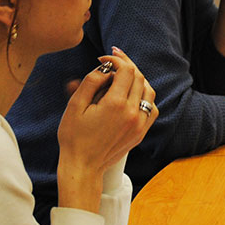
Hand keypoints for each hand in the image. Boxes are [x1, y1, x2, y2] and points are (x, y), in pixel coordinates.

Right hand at [57, 48, 156, 211]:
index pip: (126, 70)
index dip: (116, 59)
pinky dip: (144, 96)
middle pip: (138, 77)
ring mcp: (139, 125)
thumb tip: (105, 68)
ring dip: (137, 78)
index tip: (103, 58)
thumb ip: (91, 81)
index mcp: (116, 105)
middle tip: (112, 59)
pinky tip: (132, 94)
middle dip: (126, 64)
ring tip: (122, 74)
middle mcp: (132, 114)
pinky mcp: (140, 133)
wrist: (82, 167)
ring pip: (148, 91)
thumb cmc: (73, 136)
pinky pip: (151, 108)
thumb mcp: (75, 105)